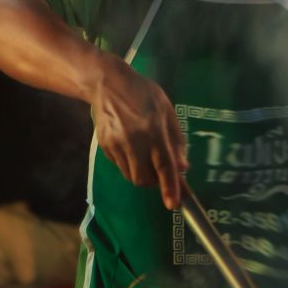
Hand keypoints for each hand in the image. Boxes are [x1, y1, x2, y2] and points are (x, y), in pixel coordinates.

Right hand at [91, 55, 187, 209]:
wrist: (107, 83)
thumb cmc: (143, 94)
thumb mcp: (167, 110)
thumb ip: (177, 139)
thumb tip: (183, 167)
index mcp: (154, 130)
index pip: (164, 165)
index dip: (170, 187)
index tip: (173, 204)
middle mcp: (134, 140)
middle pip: (144, 178)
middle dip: (154, 182)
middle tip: (160, 172)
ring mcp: (116, 144)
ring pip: (131, 176)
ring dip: (142, 175)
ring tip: (146, 157)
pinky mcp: (104, 146)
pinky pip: (120, 166)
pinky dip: (130, 165)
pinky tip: (132, 148)